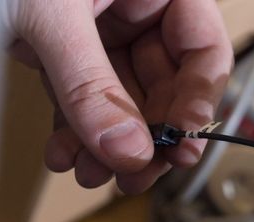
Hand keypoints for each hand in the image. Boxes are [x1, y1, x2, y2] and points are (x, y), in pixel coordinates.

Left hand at [1, 0, 231, 193]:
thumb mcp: (50, 15)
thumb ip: (90, 84)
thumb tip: (127, 147)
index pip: (203, 46)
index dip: (199, 97)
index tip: (180, 140)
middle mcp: (132, 5)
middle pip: (165, 83)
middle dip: (146, 135)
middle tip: (136, 173)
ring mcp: (96, 27)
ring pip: (123, 100)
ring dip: (108, 144)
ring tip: (89, 172)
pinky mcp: (59, 49)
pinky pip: (82, 99)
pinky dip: (74, 132)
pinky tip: (63, 153)